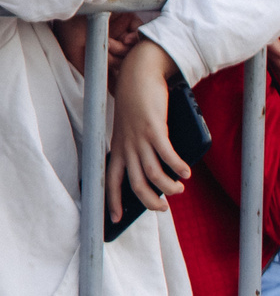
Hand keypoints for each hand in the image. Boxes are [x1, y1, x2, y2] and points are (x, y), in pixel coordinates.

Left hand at [107, 38, 186, 223]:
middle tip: (162, 208)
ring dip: (168, 188)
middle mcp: (126, 146)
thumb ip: (142, 148)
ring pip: (152, 174)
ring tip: (179, 188)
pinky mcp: (153, 129)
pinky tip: (186, 172)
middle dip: (149, 202)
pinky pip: (166, 154)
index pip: (109, 181)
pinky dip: (177, 166)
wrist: (137, 75)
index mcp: (118, 148)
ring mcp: (139, 138)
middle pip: (135, 185)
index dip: (112, 201)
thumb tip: (161, 170)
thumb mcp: (134, 130)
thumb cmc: (137, 104)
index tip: (114, 220)